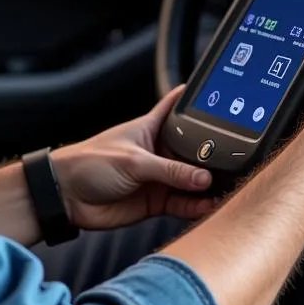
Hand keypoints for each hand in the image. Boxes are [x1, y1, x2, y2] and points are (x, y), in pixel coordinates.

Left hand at [50, 87, 217, 231]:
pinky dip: (198, 206)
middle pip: (193, 150)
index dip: (197, 102)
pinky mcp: (156, 202)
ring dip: (208, 185)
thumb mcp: (133, 161)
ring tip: (229, 187)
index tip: (221, 97)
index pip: (177, 108)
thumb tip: (203, 178)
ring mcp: (159, 177)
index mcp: (150, 128)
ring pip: (192, 180)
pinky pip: (184, 204)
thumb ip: (170, 170)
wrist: (66, 196)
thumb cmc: (89, 163)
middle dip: (212, 155)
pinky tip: (210, 206)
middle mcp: (158, 152)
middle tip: (237, 159)